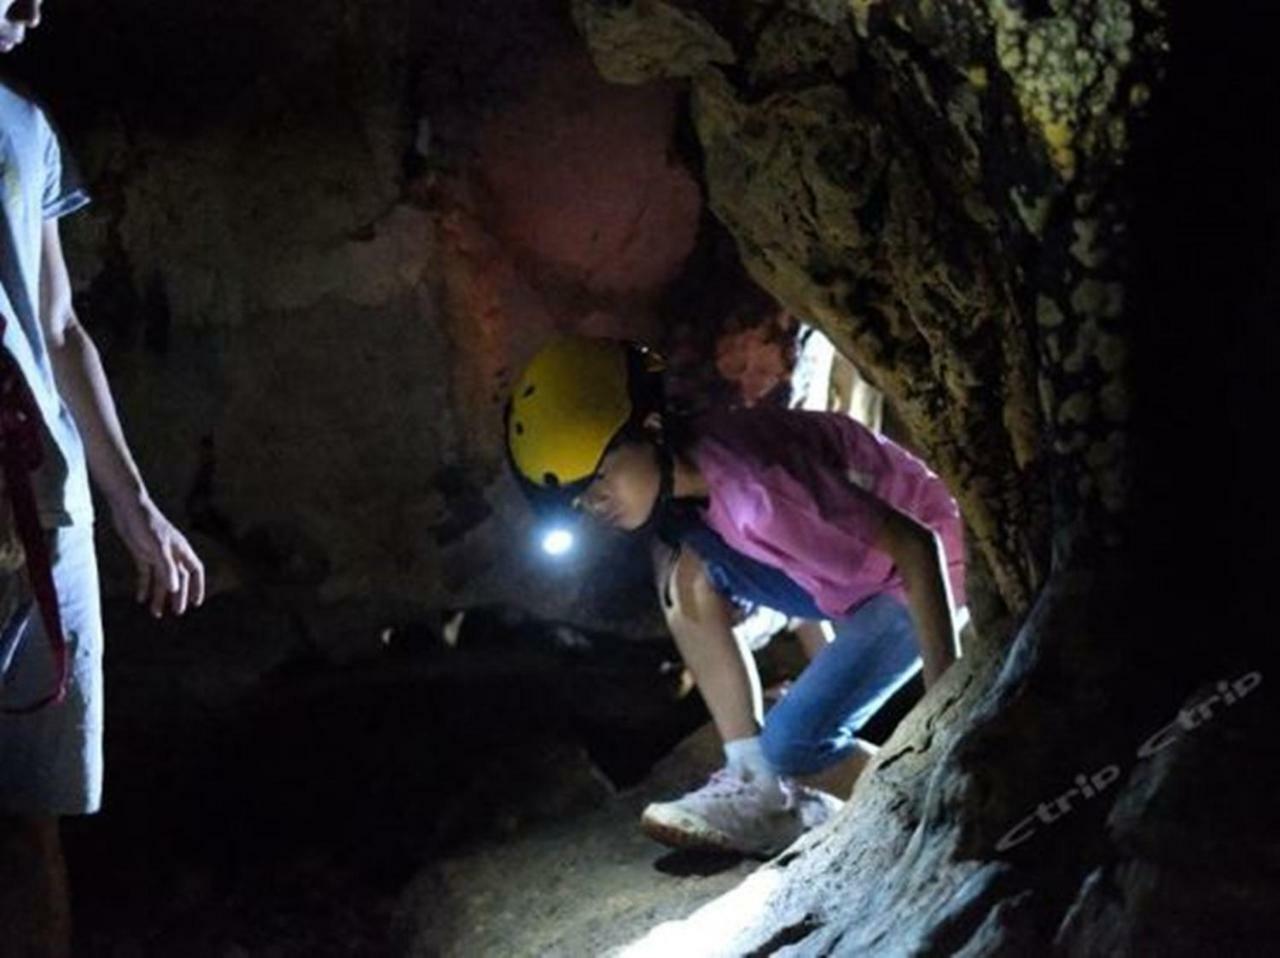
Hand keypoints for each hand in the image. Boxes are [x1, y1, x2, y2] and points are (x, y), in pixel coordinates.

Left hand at [110, 494, 205, 617]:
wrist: (127, 506)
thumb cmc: (146, 523)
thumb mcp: (157, 546)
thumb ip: (166, 567)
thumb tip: (175, 588)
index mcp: (180, 550)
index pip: (195, 571)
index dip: (197, 586)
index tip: (195, 603)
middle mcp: (170, 553)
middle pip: (177, 578)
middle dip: (177, 596)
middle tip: (176, 612)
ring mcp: (156, 554)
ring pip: (161, 579)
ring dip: (160, 595)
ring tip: (156, 612)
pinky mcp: (141, 553)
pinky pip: (145, 574)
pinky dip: (144, 586)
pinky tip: (141, 599)